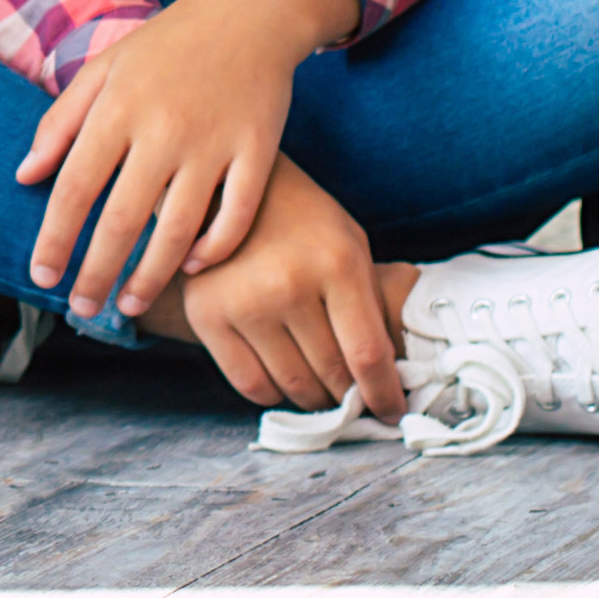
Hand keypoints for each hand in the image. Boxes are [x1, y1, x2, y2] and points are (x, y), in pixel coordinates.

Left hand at [17, 0, 351, 319]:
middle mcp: (163, 128)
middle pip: (123, 219)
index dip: (55, 239)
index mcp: (117, 107)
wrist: (249, 12)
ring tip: (129, 304)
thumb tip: (24, 177)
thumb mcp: (104, 68)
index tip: (41, 277)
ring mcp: (215, 141)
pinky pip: (236, 215)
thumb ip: (60, 121)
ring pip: (179, 229)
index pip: (75, 188)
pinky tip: (190, 268)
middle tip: (81, 309)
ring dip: (150, 276)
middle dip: (96, 272)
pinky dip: (214, 248)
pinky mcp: (259, 149)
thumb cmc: (166, 45)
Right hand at [164, 158, 401, 417]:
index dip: (384, 394)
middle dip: (351, 396)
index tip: (392, 412)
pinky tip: (285, 379)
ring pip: (292, 385)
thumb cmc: (300, 217)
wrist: (224, 185)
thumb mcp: (350, 242)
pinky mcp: (206, 315)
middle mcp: (288, 285)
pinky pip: (250, 383)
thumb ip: (373, 303)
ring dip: (315, 398)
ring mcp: (244, 302)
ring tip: (323, 389)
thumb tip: (390, 371)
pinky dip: (275, 394)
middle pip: (332, 375)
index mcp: (336, 264)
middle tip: (356, 398)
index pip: (368, 354)